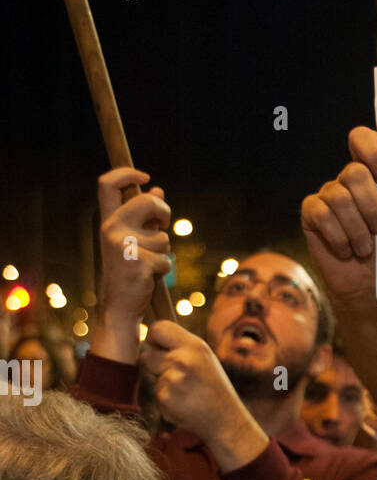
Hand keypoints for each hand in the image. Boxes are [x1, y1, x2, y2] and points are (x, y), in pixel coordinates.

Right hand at [98, 167, 171, 324]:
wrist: (119, 306)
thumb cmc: (128, 271)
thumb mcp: (133, 240)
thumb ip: (145, 216)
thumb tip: (158, 189)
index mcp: (108, 221)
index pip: (107, 184)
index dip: (126, 172)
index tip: (145, 176)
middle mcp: (111, 229)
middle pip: (147, 201)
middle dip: (164, 211)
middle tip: (165, 224)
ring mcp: (122, 245)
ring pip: (163, 237)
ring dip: (163, 252)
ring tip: (147, 264)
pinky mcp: (136, 262)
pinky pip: (165, 259)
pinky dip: (164, 269)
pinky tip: (148, 277)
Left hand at [141, 320, 266, 466]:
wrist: (225, 419)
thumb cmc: (213, 386)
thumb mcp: (204, 358)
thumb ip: (179, 346)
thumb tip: (148, 340)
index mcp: (194, 346)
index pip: (158, 328)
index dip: (154, 338)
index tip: (159, 347)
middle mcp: (183, 360)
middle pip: (147, 355)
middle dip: (156, 365)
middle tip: (179, 376)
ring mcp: (173, 380)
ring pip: (151, 376)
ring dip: (163, 383)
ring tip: (186, 391)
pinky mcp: (165, 399)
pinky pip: (156, 393)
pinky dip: (166, 398)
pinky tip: (183, 402)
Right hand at [300, 127, 376, 304]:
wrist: (368, 284)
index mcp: (371, 173)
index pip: (361, 139)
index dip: (373, 151)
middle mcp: (347, 180)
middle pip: (354, 172)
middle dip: (372, 205)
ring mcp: (328, 195)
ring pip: (339, 197)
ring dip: (357, 229)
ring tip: (365, 249)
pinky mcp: (312, 213)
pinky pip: (322, 215)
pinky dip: (338, 237)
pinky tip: (346, 251)